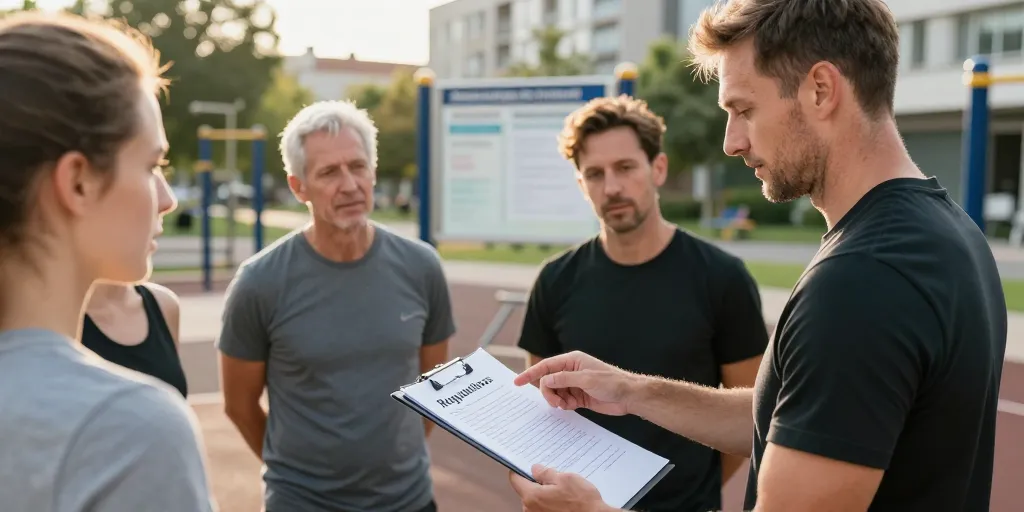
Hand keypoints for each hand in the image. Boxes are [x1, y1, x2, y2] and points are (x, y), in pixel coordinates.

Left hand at [508, 464, 610, 511]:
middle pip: (526, 491)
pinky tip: (564, 501)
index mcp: (532, 496)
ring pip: (535, 501)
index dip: (519, 470)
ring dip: (545, 494)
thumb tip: (535, 469)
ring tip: (562, 491)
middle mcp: (531, 510)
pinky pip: (543, 509)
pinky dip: (550, 504)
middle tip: (552, 477)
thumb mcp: (565, 479)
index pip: (515, 480)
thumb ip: (546, 473)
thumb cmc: (582, 502)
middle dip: (536, 483)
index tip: (523, 466)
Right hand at [513, 351, 634, 416]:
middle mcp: (571, 371)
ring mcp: (574, 384)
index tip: (517, 381)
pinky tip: (571, 406)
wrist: (628, 396)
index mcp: (572, 361)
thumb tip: (545, 379)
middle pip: (548, 381)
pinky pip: (563, 400)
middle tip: (555, 402)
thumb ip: (564, 379)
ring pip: (554, 392)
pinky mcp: (578, 396)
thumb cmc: (612, 382)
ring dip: (556, 400)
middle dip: (548, 392)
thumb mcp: (586, 379)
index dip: (530, 373)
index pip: (546, 366)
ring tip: (566, 405)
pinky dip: (563, 405)